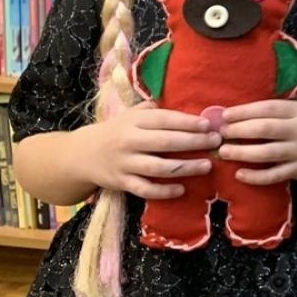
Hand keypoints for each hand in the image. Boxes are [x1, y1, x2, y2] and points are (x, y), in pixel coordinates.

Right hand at [80, 102, 222, 199]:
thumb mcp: (131, 115)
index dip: (187, 122)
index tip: (209, 124)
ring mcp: (124, 163)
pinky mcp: (121, 183)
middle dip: (194, 142)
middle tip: (217, 142)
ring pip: (158, 167)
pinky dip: (163, 191)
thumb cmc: (115, 131)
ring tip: (207, 165)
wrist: (79, 155)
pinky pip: (145, 189)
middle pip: (166, 142)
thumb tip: (189, 105)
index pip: (164, 120)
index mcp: (133, 121)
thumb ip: (155, 110)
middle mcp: (129, 141)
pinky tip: (181, 189)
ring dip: (186, 167)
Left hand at [217, 93, 296, 185]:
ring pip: (267, 153)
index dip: (246, 111)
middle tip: (220, 133)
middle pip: (265, 129)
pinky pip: (275, 175)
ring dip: (243, 153)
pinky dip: (256, 177)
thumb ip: (286, 94)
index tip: (226, 114)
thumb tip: (255, 85)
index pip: (269, 108)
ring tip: (223, 152)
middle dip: (239, 130)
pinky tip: (239, 174)